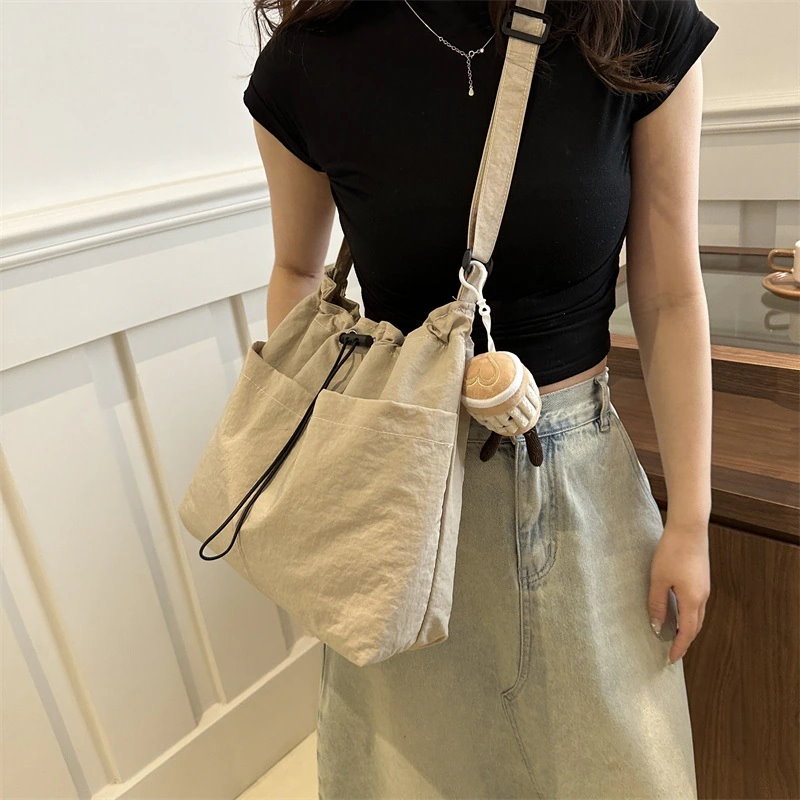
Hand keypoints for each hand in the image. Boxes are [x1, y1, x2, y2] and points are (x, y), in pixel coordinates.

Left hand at [647, 521, 709, 663]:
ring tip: (674, 634)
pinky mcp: (702, 579)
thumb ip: (657, 604)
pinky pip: (697, 604)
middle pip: (695, 627)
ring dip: (688, 628)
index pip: (687, 633)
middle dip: (685, 641)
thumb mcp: (658, 579)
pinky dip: (689, 614)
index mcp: (692, 600)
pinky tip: (678, 611)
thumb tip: (657, 626)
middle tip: (672, 650)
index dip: (679, 647)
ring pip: (698, 615)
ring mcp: (704, 588)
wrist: (689, 528)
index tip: (671, 660)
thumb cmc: (671, 552)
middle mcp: (702, 597)